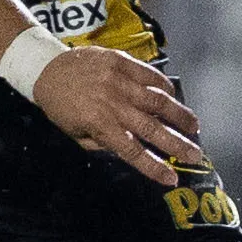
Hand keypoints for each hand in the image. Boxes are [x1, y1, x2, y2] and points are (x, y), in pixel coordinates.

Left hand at [31, 46, 206, 187]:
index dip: (154, 167)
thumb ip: (102, 144)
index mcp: (100, 125)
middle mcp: (114, 104)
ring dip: (180, 115)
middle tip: (195, 155)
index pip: (133, 152)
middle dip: (177, 144)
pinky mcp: (122, 62)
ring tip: (195, 126)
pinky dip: (166, 87)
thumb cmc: (60, 106)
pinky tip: (175, 96)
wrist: (46, 68)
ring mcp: (120, 81)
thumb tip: (130, 152)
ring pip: (159, 100)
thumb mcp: (75, 134)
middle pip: (153, 128)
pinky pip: (151, 75)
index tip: (171, 179)